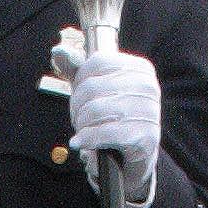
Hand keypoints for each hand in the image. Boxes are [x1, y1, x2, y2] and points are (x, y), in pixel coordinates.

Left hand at [68, 45, 161, 207]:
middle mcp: (147, 86)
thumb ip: (77, 69)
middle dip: (77, 105)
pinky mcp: (144, 136)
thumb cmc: (114, 118)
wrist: (137, 156)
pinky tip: (80, 142)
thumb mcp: (96, 90)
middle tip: (78, 118)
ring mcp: (148, 111)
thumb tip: (58, 51)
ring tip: (82, 130)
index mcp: (140, 68)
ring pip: (95, 110)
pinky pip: (103, 132)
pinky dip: (86, 139)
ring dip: (81, 123)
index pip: (98, 61)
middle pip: (92, 87)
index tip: (79, 95)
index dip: (80, 78)